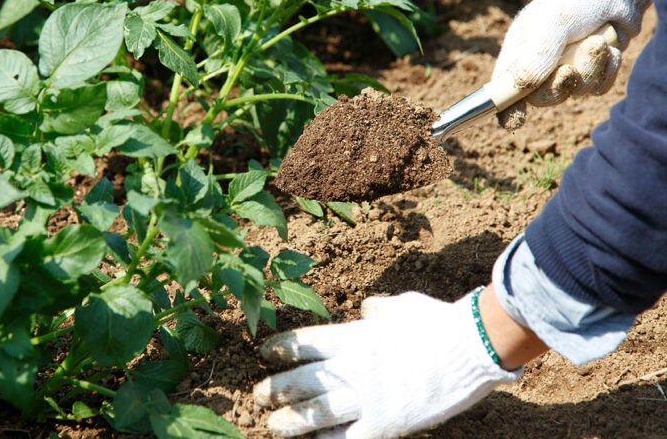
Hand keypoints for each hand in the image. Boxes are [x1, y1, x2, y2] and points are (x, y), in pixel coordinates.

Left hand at [253, 291, 519, 438]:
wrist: (470, 346)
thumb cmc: (436, 321)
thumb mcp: (400, 305)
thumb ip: (376, 310)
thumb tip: (364, 309)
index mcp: (354, 337)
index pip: (305, 343)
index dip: (282, 349)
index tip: (265, 353)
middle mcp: (352, 368)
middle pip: (302, 381)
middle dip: (276, 388)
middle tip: (260, 394)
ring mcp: (367, 398)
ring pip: (316, 413)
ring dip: (291, 421)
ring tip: (272, 425)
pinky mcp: (385, 424)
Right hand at [493, 0, 653, 129]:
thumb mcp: (553, 23)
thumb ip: (536, 55)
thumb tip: (522, 85)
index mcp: (519, 50)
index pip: (504, 86)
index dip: (505, 106)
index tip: (514, 120)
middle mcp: (540, 63)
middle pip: (541, 96)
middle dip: (557, 87)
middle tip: (568, 70)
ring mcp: (567, 68)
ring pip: (574, 92)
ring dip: (589, 70)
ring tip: (598, 42)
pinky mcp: (593, 70)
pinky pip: (597, 87)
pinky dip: (606, 69)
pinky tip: (609, 46)